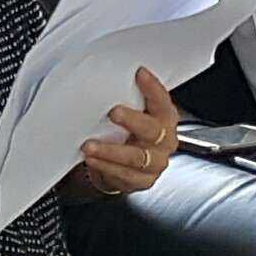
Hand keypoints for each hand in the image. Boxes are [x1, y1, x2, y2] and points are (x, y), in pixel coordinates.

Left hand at [75, 66, 180, 195]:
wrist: (128, 168)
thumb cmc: (130, 135)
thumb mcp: (134, 115)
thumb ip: (128, 100)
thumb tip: (107, 79)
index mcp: (165, 119)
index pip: (162, 101)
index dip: (153, 88)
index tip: (139, 74)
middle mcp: (165, 141)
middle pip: (152, 130)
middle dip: (132, 120)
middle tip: (113, 113)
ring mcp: (156, 163)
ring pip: (135, 157)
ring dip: (110, 150)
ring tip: (90, 146)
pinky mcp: (143, 181)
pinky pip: (124, 175)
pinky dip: (106, 167)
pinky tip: (93, 160)